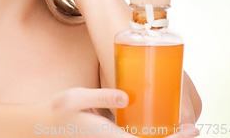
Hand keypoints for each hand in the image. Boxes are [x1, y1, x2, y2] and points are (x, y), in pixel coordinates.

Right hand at [45, 87, 198, 136]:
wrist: (39, 126)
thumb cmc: (54, 111)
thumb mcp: (75, 98)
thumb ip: (101, 97)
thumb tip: (126, 96)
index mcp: (109, 136)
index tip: (191, 129)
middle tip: (191, 128)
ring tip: (176, 127)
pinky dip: (146, 136)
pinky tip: (151, 125)